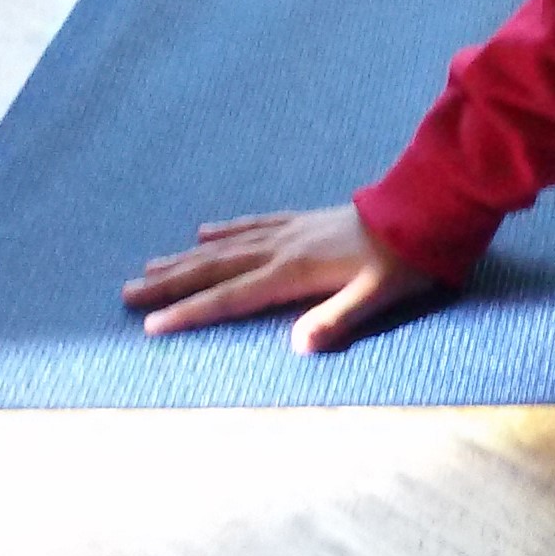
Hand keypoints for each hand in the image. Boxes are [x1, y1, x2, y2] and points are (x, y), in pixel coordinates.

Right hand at [122, 204, 440, 353]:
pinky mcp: (305, 219)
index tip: (150, 327)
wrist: (429, 208)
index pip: (231, 297)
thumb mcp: (380, 295)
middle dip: (169, 285)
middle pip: (214, 269)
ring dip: (185, 259)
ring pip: (226, 246)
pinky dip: (225, 230)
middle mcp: (283, 248)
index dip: (189, 314)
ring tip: (148, 268)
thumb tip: (298, 346)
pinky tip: (204, 232)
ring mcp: (292, 230)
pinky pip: (254, 224)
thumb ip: (339, 319)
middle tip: (125, 295)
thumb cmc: (408, 258)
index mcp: (294, 271)